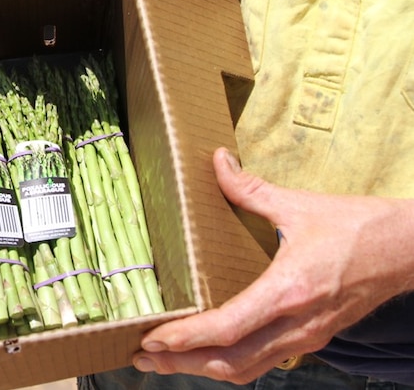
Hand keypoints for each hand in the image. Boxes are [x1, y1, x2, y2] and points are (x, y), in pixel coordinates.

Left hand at [131, 147, 413, 382]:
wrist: (408, 250)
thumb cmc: (357, 227)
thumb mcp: (298, 205)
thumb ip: (250, 188)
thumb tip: (217, 161)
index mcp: (288, 290)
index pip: (228, 327)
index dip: (186, 338)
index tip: (153, 339)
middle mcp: (296, 323)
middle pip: (229, 362)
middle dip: (181, 364)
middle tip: (141, 358)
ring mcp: (306, 337)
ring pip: (246, 370)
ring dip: (202, 370)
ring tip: (164, 363)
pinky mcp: (312, 338)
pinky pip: (264, 362)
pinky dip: (230, 365)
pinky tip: (207, 354)